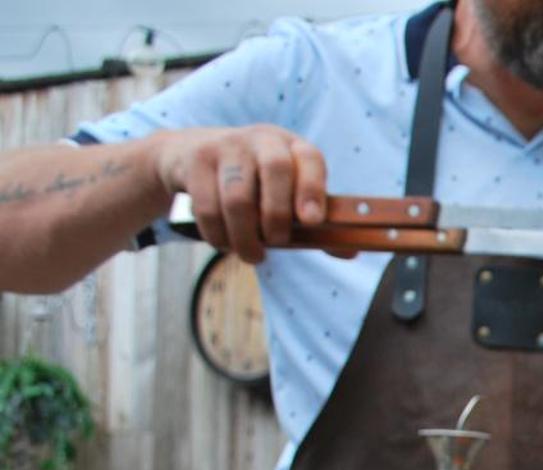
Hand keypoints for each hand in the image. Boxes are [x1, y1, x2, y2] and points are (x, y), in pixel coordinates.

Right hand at [149, 126, 328, 263]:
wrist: (190, 155)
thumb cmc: (255, 184)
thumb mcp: (286, 193)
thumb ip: (316, 223)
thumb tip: (351, 252)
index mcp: (293, 147)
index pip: (310, 159)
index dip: (313, 189)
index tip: (312, 221)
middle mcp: (262, 139)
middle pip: (276, 171)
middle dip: (278, 216)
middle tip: (276, 244)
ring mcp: (226, 145)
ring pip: (238, 198)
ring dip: (245, 237)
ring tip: (251, 254)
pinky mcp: (196, 160)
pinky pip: (208, 207)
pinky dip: (218, 234)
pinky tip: (225, 243)